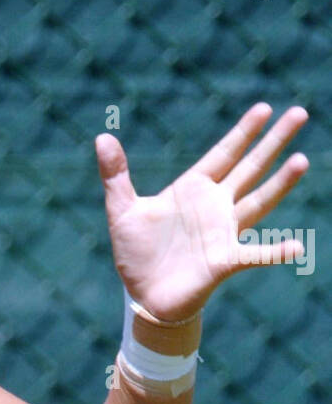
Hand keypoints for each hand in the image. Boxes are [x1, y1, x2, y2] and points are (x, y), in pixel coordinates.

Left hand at [96, 104, 309, 320]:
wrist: (143, 295)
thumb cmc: (137, 253)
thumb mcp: (122, 210)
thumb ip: (115, 175)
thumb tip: (102, 137)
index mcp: (193, 189)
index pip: (224, 153)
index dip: (244, 132)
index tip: (265, 108)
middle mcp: (215, 207)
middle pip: (250, 168)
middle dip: (273, 142)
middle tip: (300, 113)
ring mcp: (223, 233)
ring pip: (259, 202)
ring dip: (280, 183)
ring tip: (301, 159)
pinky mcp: (224, 261)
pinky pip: (254, 255)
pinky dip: (274, 252)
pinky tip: (296, 247)